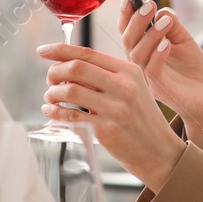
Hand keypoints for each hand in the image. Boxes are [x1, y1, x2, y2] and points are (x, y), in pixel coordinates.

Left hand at [37, 43, 188, 192]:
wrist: (159, 151)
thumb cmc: (141, 119)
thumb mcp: (135, 89)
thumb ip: (108, 75)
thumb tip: (69, 64)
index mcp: (129, 71)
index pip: (88, 53)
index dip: (61, 50)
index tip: (43, 51)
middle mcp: (123, 86)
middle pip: (76, 68)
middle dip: (54, 72)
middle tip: (50, 80)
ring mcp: (115, 108)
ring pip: (69, 91)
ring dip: (52, 93)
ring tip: (51, 97)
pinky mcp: (106, 130)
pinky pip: (70, 116)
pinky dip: (54, 112)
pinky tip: (51, 111)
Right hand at [117, 0, 202, 138]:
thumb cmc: (192, 69)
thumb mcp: (184, 41)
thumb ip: (173, 25)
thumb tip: (163, 11)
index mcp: (143, 50)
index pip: (127, 31)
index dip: (126, 15)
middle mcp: (140, 64)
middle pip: (128, 41)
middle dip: (136, 21)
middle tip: (150, 4)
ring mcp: (147, 78)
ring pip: (138, 55)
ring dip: (150, 35)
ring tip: (164, 22)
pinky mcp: (160, 89)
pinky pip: (152, 71)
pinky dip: (158, 55)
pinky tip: (168, 44)